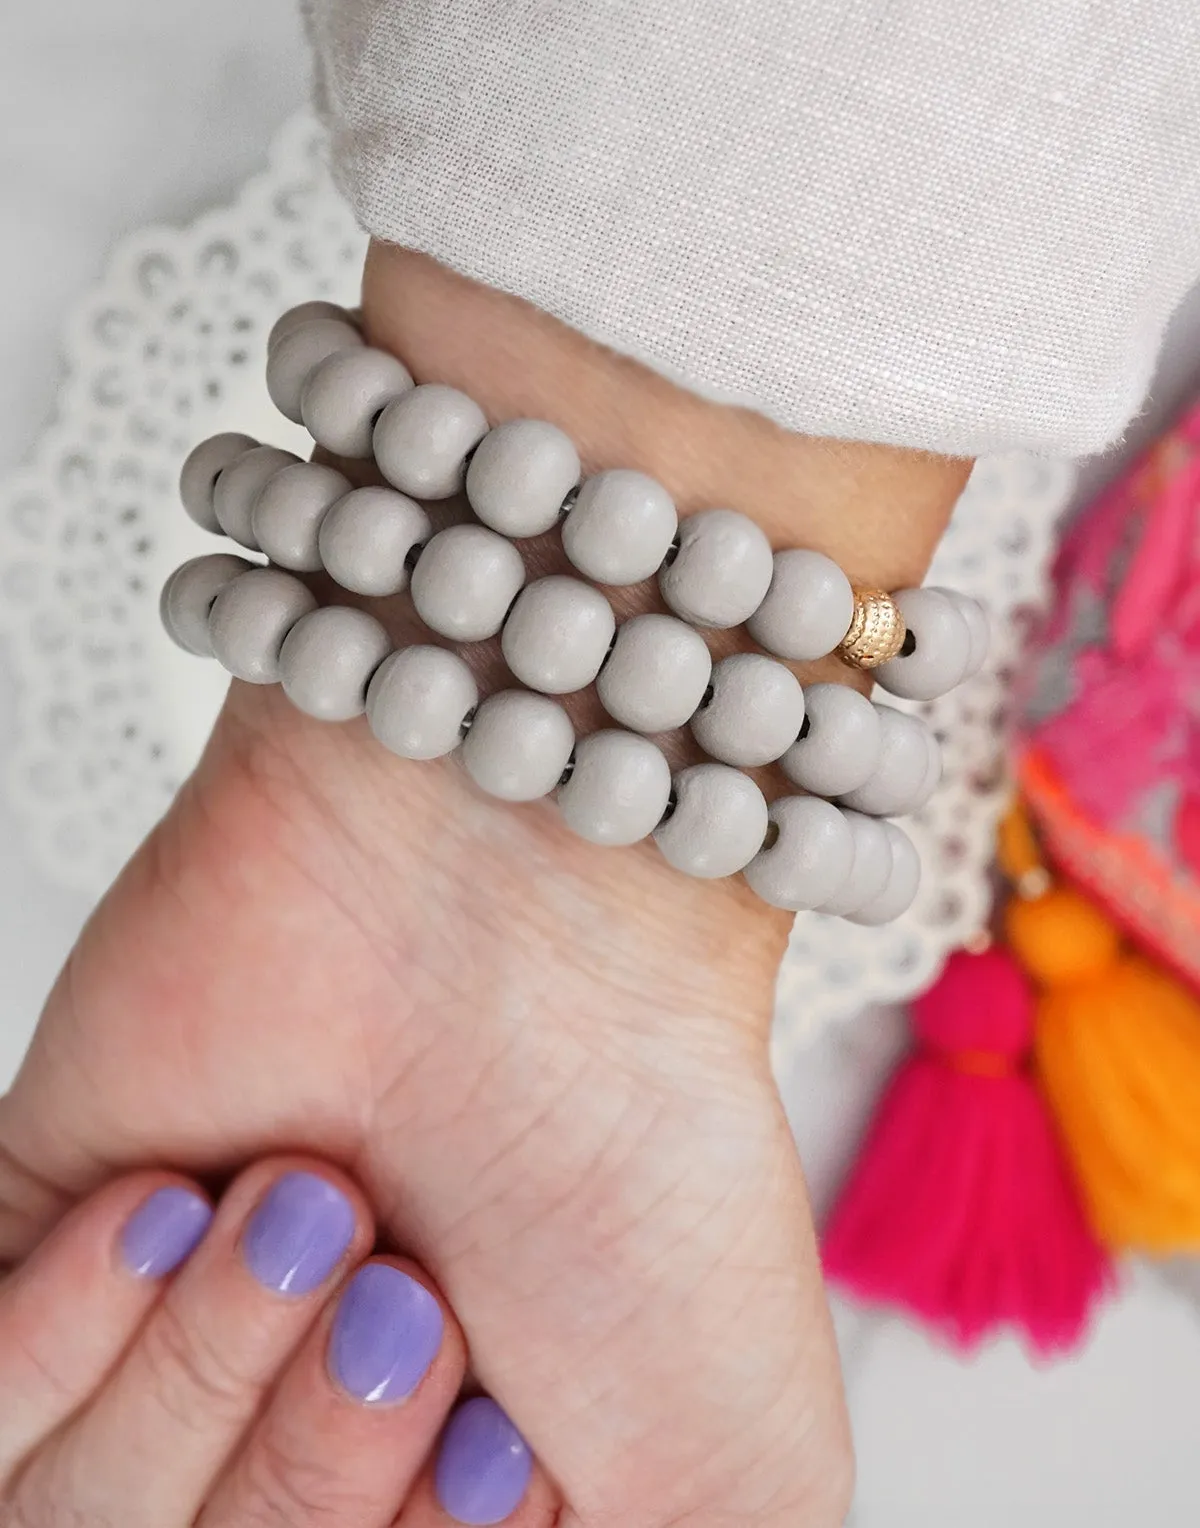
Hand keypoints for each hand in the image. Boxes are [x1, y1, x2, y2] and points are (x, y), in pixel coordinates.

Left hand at [0, 247, 966, 1525]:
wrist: (542, 896)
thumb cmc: (657, 1136)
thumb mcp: (733, 1485)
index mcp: (409, 1473)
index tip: (491, 1408)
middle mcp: (265, 1392)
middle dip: (315, 1479)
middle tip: (418, 1272)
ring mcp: (137, 1302)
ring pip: (69, 1515)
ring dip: (215, 1394)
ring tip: (329, 1204)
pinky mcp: (25, 1196)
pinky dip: (55, 1338)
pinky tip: (197, 1197)